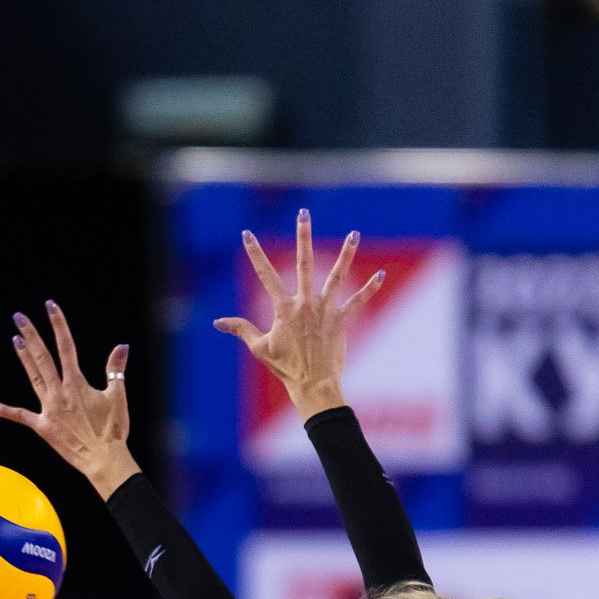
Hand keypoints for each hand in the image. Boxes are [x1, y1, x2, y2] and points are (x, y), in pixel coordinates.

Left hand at [0, 302, 136, 498]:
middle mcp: (59, 392)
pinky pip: (20, 416)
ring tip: (15, 340)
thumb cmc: (114, 430)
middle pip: (42, 357)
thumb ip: (116, 369)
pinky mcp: (42, 427)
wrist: (104, 460)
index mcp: (77, 383)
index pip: (66, 346)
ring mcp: (48, 409)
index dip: (58, 324)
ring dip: (24, 358)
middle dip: (31, 335)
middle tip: (19, 316)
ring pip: (33, 377)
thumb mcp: (117, 396)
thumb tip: (122, 346)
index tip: (50, 305)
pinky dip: (4, 411)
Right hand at [213, 212, 384, 420]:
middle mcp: (306, 304)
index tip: (247, 235)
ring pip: (337, 276)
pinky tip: (381, 275)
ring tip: (354, 233)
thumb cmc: (285, 368)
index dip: (254, 254)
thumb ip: (241, 329)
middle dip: (303, 236)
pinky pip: (358, 301)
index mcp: (284, 309)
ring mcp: (326, 311)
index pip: (266, 276)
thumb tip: (218, 322)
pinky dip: (370, 288)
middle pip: (304, 264)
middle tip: (303, 214)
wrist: (313, 385)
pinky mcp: (342, 321)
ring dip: (346, 254)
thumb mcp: (260, 348)